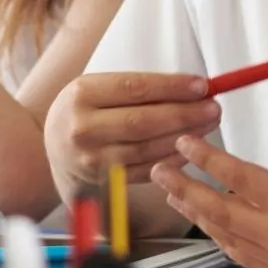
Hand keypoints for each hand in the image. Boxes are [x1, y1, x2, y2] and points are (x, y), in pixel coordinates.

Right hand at [43, 72, 220, 201]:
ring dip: (185, 137)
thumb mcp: (98, 88)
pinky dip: (172, 159)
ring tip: (209, 125)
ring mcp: (93, 159)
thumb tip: (193, 86)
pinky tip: (191, 148)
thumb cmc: (85, 111)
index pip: (136, 88)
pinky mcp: (104, 182)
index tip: (202, 85)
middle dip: (185, 114)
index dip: (173, 87)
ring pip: (148, 148)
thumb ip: (140, 87)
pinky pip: (146, 170)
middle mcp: (84, 128)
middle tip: (214, 107)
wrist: (53, 150)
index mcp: (82, 94)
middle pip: (144, 121)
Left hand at [151, 107, 267, 267]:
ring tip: (176, 193)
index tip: (185, 142)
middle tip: (160, 169)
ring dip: (196, 213)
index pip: (237, 177)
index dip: (207, 158)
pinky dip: (220, 238)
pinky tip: (212, 226)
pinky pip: (241, 256)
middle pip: (218, 209)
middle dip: (185, 187)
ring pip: (224, 235)